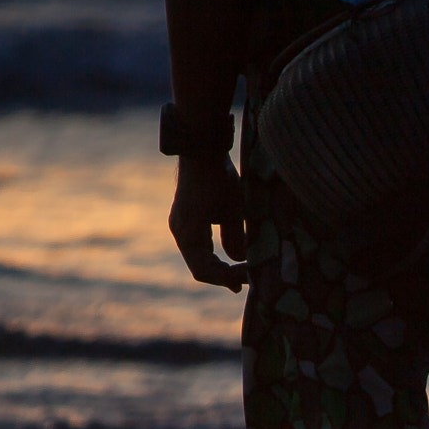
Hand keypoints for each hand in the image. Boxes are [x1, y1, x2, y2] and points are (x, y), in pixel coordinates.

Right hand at [169, 153, 247, 290]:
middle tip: (247, 282)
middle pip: (200, 269)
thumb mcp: (233, 208)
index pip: (205, 270)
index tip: (248, 278)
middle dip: (224, 277)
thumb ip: (235, 237)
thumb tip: (238, 261)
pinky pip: (198, 249)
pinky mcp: (185, 221)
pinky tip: (231, 260)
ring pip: (199, 260)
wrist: (201, 147)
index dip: (227, 278)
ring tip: (242, 276)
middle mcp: (180, 233)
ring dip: (220, 269)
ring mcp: (181, 227)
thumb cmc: (219, 175)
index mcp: (188, 233)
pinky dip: (214, 257)